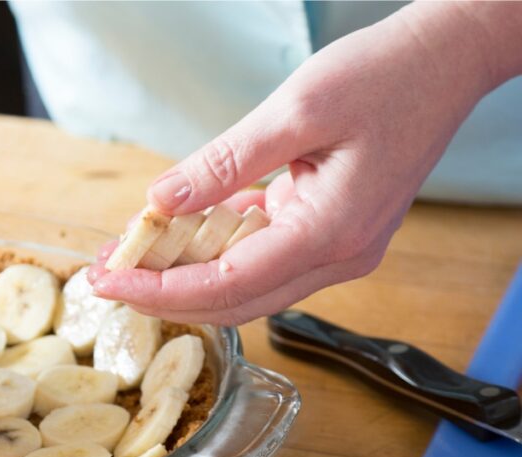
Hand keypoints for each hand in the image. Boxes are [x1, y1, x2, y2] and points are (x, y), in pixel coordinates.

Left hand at [88, 2, 512, 325]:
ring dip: (186, 274)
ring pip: (244, 286)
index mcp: (330, 234)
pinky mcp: (329, 233)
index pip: (226, 286)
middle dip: (163, 293)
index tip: (107, 281)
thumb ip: (225, 161)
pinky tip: (178, 230)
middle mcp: (336, 257)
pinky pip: (261, 256)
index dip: (159, 290)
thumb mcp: (296, 110)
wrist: (444, 62)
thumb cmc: (384, 76)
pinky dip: (216, 249)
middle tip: (105, 275)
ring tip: (130, 253)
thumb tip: (161, 200)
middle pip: (233, 301)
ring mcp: (336, 250)